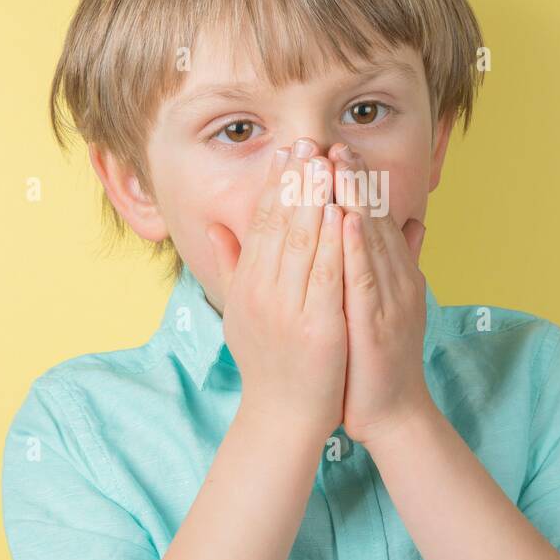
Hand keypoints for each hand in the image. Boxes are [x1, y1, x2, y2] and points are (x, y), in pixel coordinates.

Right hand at [206, 139, 346, 442]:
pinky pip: (327, 275)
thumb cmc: (267, 363)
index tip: (288, 153)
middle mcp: (262, 292)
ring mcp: (288, 309)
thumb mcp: (240, 311)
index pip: (261, 224)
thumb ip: (232, 266)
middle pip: (280, 225)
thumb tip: (215, 227)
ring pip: (303, 242)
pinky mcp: (317, 327)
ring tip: (327, 163)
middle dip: (296, 181)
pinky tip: (343, 213)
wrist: (283, 417)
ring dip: (317, 199)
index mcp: (248, 284)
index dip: (275, 186)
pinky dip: (334, 242)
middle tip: (307, 142)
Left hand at [330, 142, 430, 446]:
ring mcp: (391, 300)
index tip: (335, 150)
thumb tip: (411, 222)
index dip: (356, 183)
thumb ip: (394, 262)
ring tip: (338, 165)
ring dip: (354, 200)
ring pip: (371, 241)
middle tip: (333, 143)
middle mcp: (397, 280)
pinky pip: (367, 279)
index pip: (373, 218)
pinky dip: (357, 247)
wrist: (391, 412)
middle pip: (374, 220)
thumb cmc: (377, 359)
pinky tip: (345, 219)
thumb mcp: (387, 302)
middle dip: (353, 180)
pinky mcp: (380, 324)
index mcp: (394, 274)